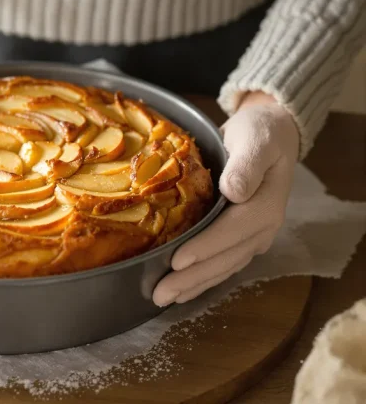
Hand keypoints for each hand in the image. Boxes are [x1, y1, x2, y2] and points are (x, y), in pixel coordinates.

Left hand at [152, 92, 299, 305]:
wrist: (272, 134)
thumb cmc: (260, 134)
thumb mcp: (256, 140)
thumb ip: (247, 165)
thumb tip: (234, 191)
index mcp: (266, 205)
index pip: (232, 232)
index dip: (205, 247)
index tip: (178, 261)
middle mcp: (263, 227)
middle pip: (226, 258)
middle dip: (193, 278)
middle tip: (160, 294)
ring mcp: (254, 236)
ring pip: (223, 266)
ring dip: (194, 285)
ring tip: (165, 298)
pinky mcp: (242, 237)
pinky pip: (223, 263)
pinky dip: (202, 278)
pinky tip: (182, 291)